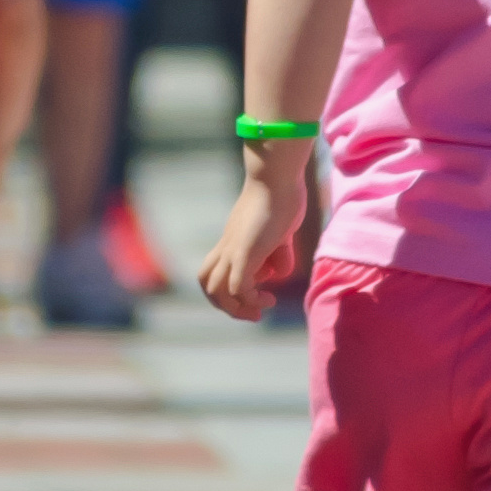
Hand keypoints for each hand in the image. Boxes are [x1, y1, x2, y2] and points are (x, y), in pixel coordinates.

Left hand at [197, 168, 307, 322]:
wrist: (276, 176)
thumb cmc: (283, 196)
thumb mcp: (281, 232)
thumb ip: (278, 253)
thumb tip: (277, 273)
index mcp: (233, 242)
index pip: (216, 274)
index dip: (232, 292)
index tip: (261, 293)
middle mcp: (227, 248)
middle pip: (208, 285)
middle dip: (229, 307)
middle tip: (254, 314)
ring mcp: (233, 250)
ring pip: (215, 290)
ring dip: (236, 309)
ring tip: (258, 311)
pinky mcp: (245, 252)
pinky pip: (237, 287)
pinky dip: (250, 299)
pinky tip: (269, 298)